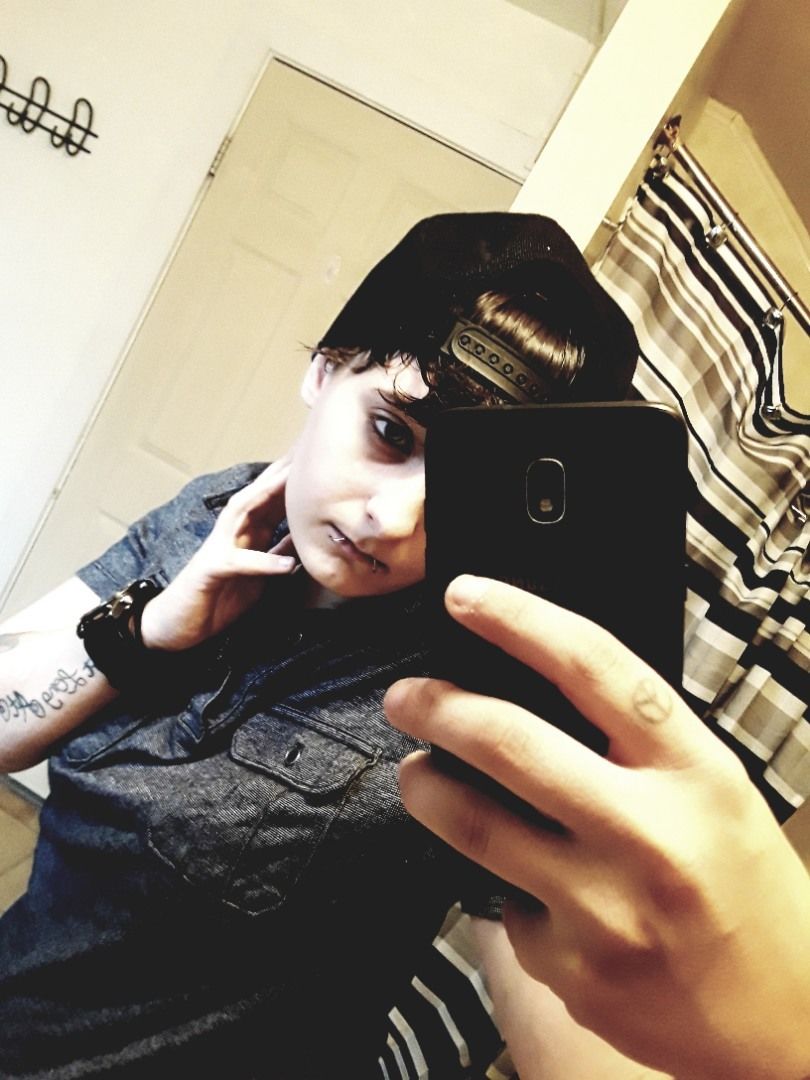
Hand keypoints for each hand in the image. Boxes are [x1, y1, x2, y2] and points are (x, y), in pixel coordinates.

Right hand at [140, 458, 297, 650]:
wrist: (176, 625)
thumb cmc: (218, 597)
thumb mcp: (257, 573)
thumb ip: (276, 551)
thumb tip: (302, 536)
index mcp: (246, 532)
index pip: (271, 498)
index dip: (293, 479)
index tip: (318, 457)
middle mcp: (232, 533)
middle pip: (257, 494)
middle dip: (280, 471)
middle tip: (305, 447)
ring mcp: (219, 548)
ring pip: (242, 514)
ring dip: (265, 496)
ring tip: (291, 482)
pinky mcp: (211, 572)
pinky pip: (240, 563)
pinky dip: (263, 562)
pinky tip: (286, 564)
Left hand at [384, 575, 809, 1079]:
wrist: (788, 1017)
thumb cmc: (746, 887)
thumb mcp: (714, 789)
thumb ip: (636, 741)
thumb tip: (530, 684)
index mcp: (695, 771)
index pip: (593, 665)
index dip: (518, 618)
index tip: (464, 594)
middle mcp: (649, 835)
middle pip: (509, 742)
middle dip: (436, 706)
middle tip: (407, 697)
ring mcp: (605, 908)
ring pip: (474, 825)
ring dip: (425, 785)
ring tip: (416, 771)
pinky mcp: (571, 967)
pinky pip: (501, 903)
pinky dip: (493, 878)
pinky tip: (512, 875)